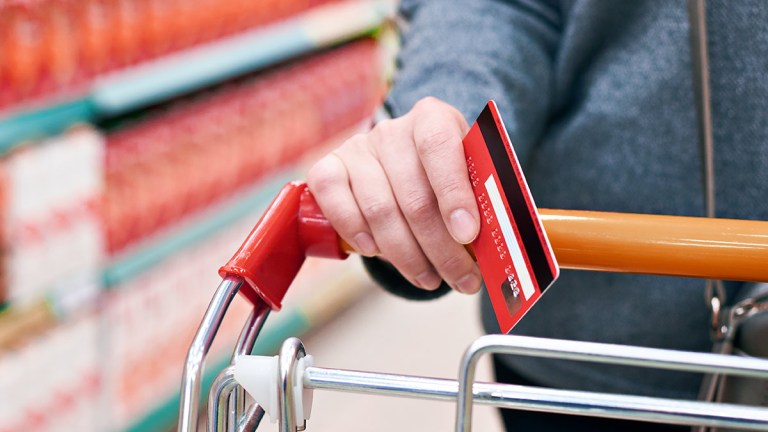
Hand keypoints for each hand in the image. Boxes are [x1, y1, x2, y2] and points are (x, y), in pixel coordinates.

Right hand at [307, 97, 481, 293]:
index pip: (439, 147)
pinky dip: (357, 233)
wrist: (405, 166)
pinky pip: (335, 203)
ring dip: (407, 255)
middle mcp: (392, 130)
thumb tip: (496, 247)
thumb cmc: (443, 179)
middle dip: (440, 248)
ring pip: (380, 210)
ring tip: (430, 279)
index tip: (468, 235)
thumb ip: (481, 203)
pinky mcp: (328, 168)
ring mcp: (357, 149)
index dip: (454, 193)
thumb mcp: (469, 179)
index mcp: (433, 118)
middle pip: (413, 195)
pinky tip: (377, 254)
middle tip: (461, 279)